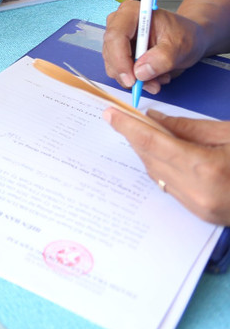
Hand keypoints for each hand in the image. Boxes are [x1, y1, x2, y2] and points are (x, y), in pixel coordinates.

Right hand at [103, 1, 204, 93]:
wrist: (188, 38)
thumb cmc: (185, 34)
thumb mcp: (181, 45)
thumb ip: (162, 58)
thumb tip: (140, 72)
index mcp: (131, 12)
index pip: (116, 36)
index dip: (120, 59)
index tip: (133, 80)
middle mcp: (119, 23)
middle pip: (111, 52)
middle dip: (130, 73)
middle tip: (153, 85)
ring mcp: (117, 38)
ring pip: (113, 65)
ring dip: (135, 78)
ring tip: (160, 78)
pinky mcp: (119, 52)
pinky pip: (119, 71)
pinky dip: (136, 79)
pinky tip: (154, 76)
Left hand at [104, 108, 229, 224]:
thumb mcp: (228, 133)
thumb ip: (188, 127)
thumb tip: (154, 119)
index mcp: (206, 169)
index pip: (153, 143)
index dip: (128, 127)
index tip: (110, 113)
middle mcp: (198, 193)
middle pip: (151, 160)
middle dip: (135, 138)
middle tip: (121, 118)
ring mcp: (200, 209)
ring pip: (157, 175)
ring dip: (146, 153)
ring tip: (140, 132)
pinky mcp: (203, 216)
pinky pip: (170, 187)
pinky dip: (161, 168)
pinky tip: (162, 153)